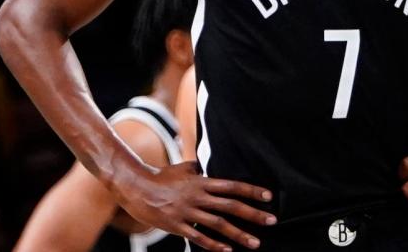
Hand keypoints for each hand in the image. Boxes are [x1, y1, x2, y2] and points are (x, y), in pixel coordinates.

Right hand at [111, 160, 275, 251]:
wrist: (135, 187)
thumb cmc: (160, 177)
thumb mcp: (183, 168)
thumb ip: (198, 168)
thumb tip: (208, 164)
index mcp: (201, 181)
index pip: (232, 186)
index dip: (251, 190)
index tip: (268, 196)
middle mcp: (197, 196)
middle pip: (230, 206)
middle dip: (253, 214)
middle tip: (272, 221)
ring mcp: (187, 212)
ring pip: (218, 224)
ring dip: (239, 234)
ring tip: (255, 242)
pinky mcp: (177, 226)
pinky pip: (198, 237)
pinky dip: (214, 245)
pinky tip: (228, 250)